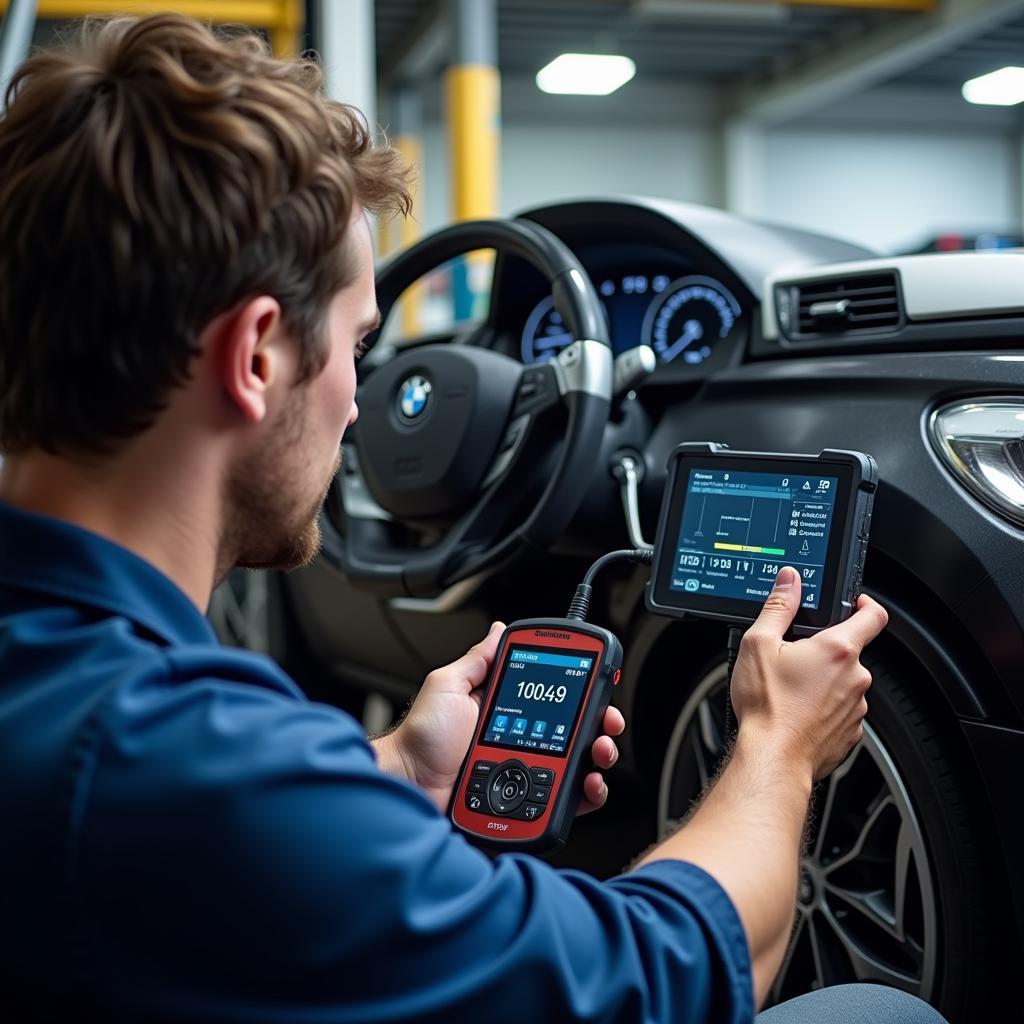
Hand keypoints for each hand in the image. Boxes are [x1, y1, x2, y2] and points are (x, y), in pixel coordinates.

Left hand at [374, 622, 625, 812]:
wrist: (407, 785)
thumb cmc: (421, 739)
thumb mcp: (447, 686)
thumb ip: (477, 661)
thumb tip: (499, 631)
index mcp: (507, 712)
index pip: (555, 698)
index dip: (582, 692)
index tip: (599, 686)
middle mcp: (521, 741)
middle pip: (576, 732)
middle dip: (601, 725)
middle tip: (606, 724)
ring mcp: (525, 772)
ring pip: (578, 766)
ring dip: (600, 758)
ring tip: (600, 753)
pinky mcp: (526, 804)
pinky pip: (565, 801)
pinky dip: (585, 794)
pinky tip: (587, 784)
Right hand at [730, 567, 887, 780]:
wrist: (773, 758)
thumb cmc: (767, 707)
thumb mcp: (759, 644)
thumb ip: (778, 607)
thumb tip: (789, 581)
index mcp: (838, 650)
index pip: (873, 615)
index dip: (865, 603)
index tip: (853, 603)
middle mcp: (856, 678)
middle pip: (850, 652)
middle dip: (826, 651)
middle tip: (795, 657)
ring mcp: (856, 708)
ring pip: (845, 684)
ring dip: (825, 682)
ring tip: (792, 690)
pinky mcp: (851, 733)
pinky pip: (841, 711)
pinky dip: (824, 709)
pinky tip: (798, 712)